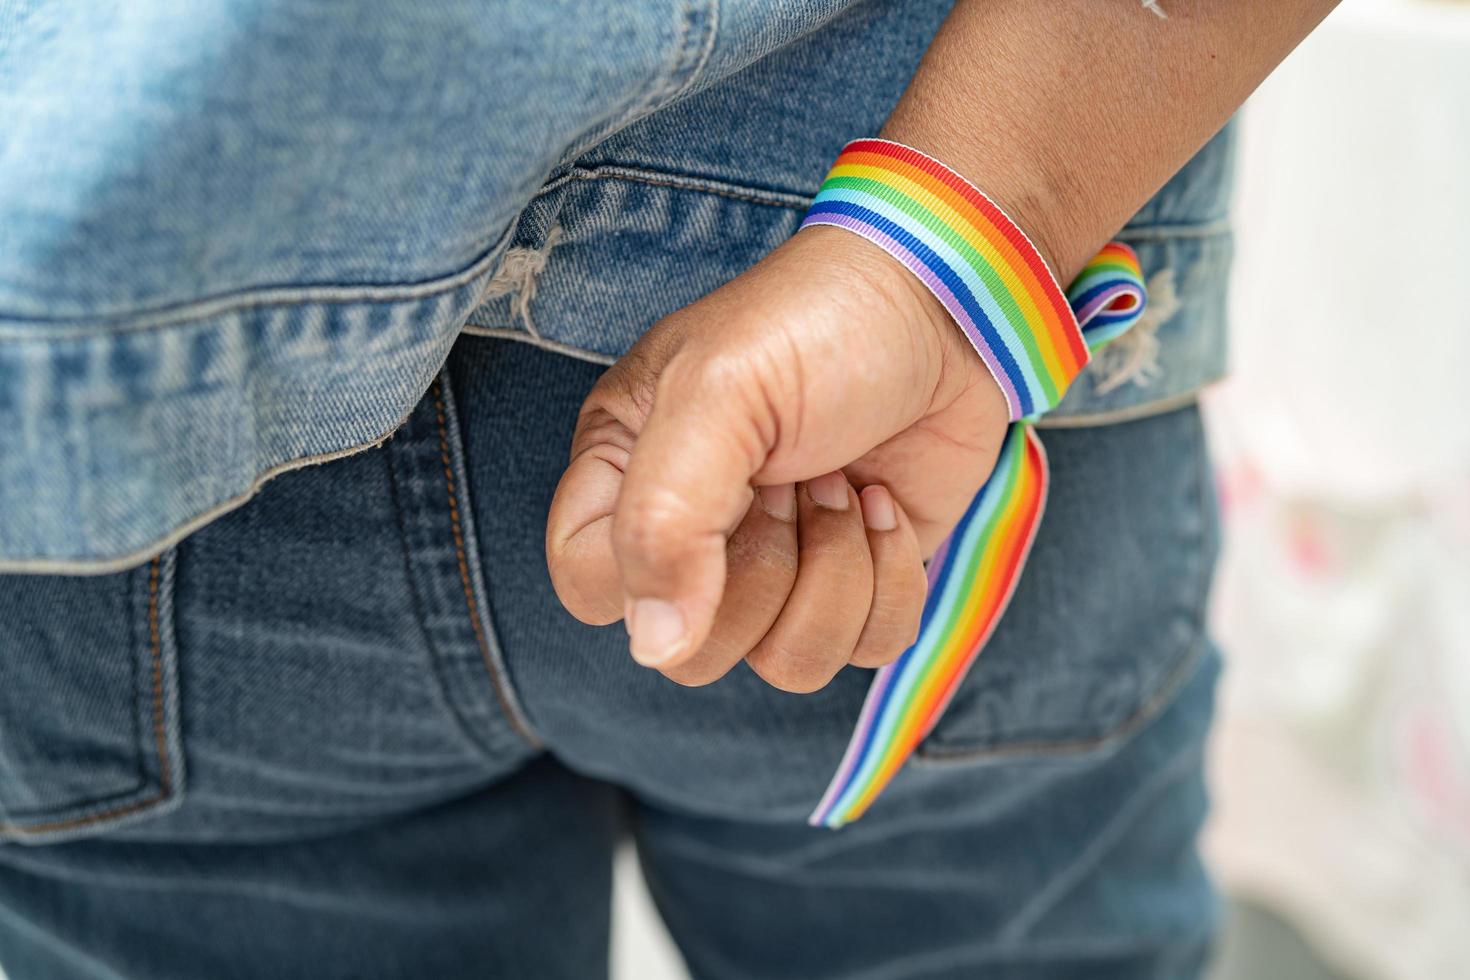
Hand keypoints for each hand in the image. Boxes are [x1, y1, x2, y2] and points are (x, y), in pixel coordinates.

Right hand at [545, 224, 1011, 690]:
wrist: (947, 306)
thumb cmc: (818, 326)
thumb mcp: (719, 395)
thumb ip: (663, 519)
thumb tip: (656, 648)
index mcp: (629, 476)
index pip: (590, 589)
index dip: (649, 577)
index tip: (720, 506)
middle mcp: (695, 534)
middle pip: (694, 652)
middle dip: (765, 571)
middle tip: (791, 480)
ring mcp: (779, 566)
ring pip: (785, 664)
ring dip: (834, 576)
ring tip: (843, 485)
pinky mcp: (858, 580)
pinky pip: (864, 650)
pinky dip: (890, 582)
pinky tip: (883, 504)